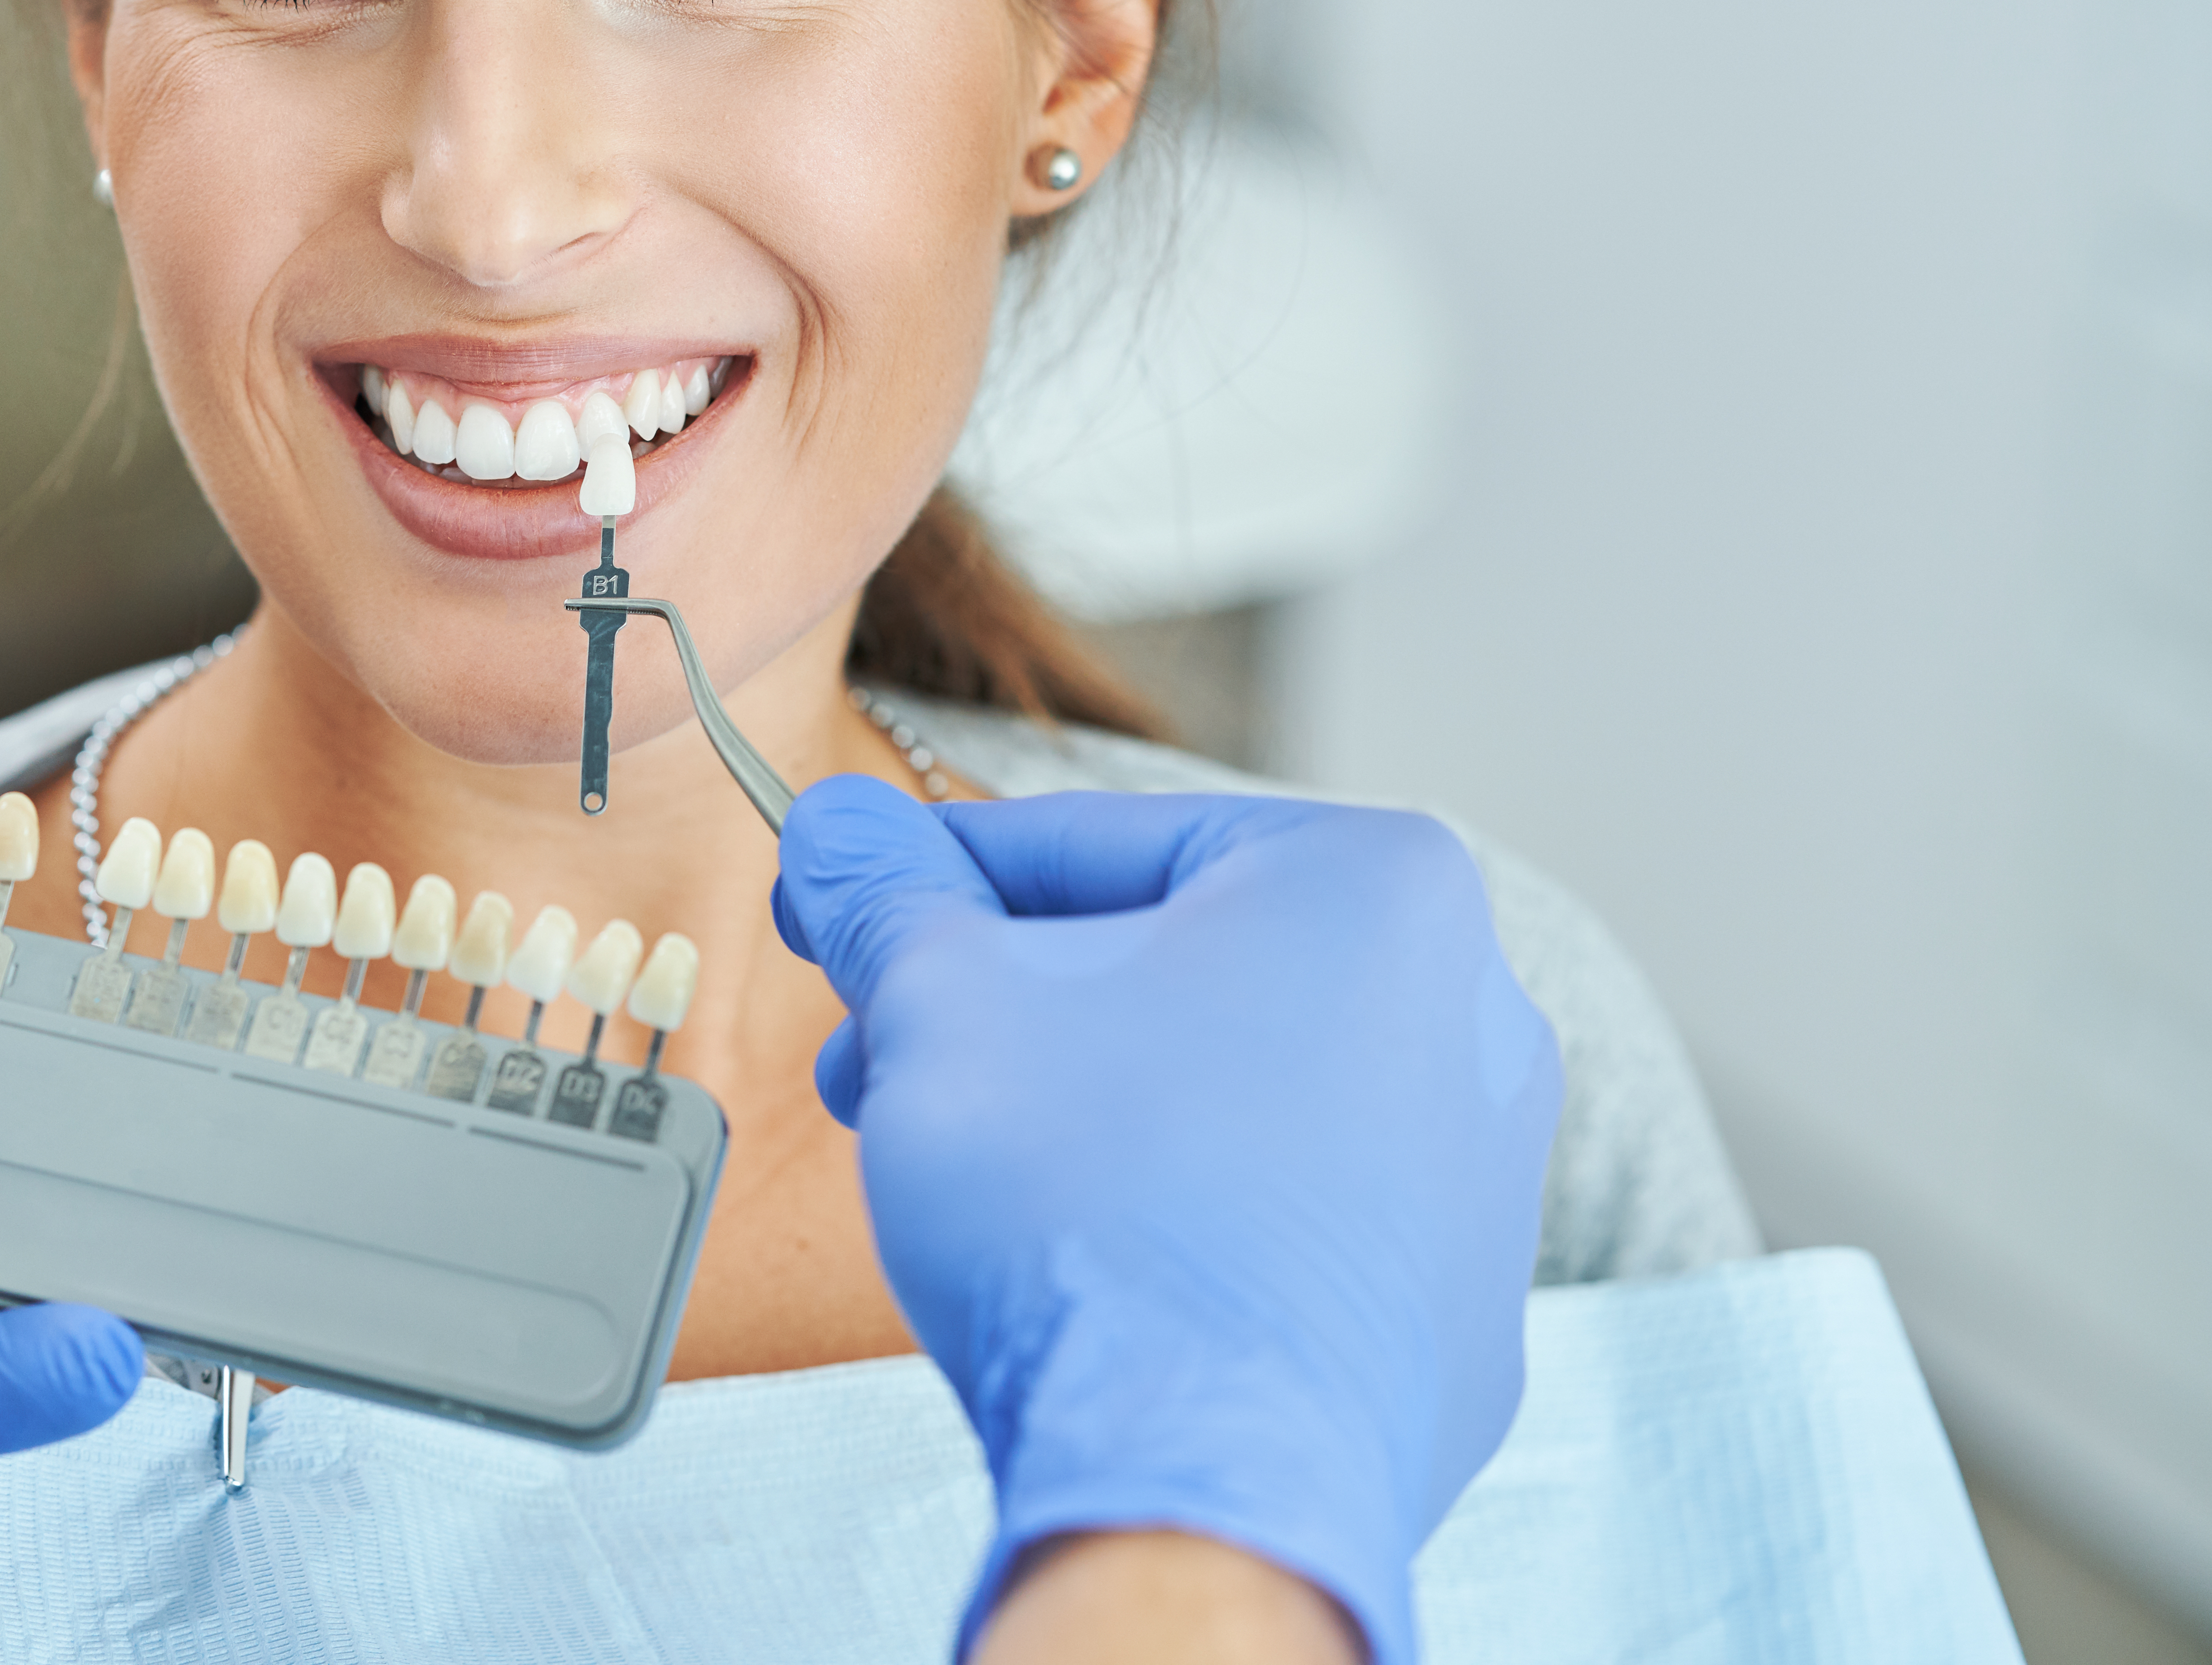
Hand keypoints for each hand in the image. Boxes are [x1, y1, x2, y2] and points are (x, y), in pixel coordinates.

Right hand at [775, 781, 1561, 1664]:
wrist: (1199, 1487)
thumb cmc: (1090, 1208)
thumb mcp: (939, 1001)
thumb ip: (886, 896)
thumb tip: (836, 831)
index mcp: (1378, 885)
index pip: (1098, 841)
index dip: (932, 876)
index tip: (844, 902)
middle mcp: (1472, 1012)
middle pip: (1167, 967)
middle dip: (1002, 1010)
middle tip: (878, 1054)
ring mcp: (1482, 1178)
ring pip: (1226, 1091)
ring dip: (1077, 1105)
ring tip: (958, 1160)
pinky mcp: (1452, 1314)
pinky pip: (1285, 1218)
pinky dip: (1175, 1213)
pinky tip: (1078, 1261)